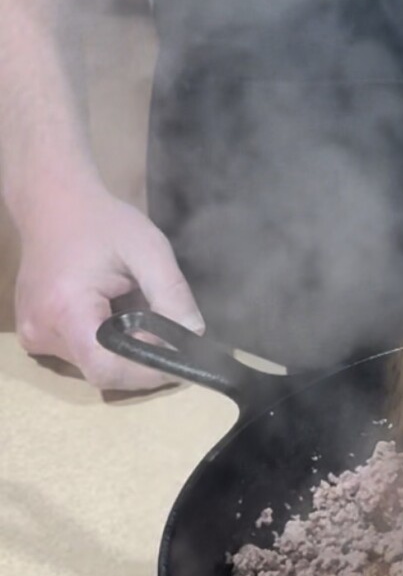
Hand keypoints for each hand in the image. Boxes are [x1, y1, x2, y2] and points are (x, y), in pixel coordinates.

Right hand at [14, 180, 203, 390]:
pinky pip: (79, 354)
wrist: (52, 203)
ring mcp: (34, 336)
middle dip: (142, 360)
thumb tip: (195, 334)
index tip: (179, 358)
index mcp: (65, 308)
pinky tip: (115, 315)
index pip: (107, 368)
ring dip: (124, 351)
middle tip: (170, 334)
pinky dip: (106, 344)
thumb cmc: (101, 221)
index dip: (147, 372)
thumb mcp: (148, 248)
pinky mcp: (34, 335)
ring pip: (92, 366)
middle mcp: (41, 330)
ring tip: (140, 314)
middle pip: (102, 370)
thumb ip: (172, 292)